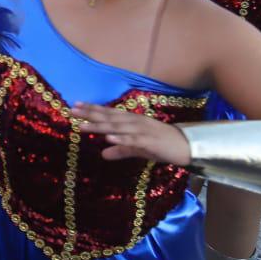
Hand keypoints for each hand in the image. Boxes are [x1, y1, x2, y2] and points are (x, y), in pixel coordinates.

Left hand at [73, 104, 190, 166]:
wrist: (187, 147)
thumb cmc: (163, 146)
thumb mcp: (139, 148)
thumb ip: (121, 150)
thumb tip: (103, 153)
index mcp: (133, 122)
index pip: (109, 113)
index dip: (93, 109)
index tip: (76, 105)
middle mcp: (135, 122)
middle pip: (110, 117)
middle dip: (90, 114)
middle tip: (72, 110)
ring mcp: (142, 131)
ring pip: (117, 127)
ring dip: (100, 126)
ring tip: (83, 125)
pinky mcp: (150, 141)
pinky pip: (132, 140)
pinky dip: (120, 138)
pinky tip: (108, 138)